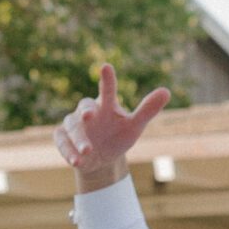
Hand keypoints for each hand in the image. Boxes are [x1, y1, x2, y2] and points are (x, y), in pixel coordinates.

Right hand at [53, 64, 170, 190]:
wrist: (101, 159)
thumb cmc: (118, 136)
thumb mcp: (134, 126)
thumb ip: (147, 110)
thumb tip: (167, 91)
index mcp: (106, 105)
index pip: (107, 90)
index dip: (107, 79)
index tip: (106, 66)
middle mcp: (88, 112)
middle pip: (84, 106)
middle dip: (85, 111)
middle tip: (89, 117)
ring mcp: (74, 125)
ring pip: (71, 126)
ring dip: (78, 139)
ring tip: (87, 151)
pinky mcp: (63, 139)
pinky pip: (62, 142)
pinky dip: (68, 151)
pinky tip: (76, 161)